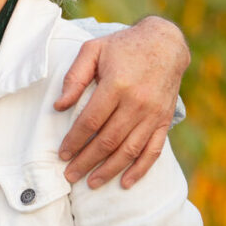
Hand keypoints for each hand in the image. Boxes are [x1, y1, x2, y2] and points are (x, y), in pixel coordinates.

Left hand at [55, 16, 189, 188]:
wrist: (165, 43)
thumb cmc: (123, 47)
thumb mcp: (93, 50)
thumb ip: (74, 77)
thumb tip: (59, 106)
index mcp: (116, 85)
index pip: (90, 121)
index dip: (75, 140)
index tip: (62, 154)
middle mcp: (137, 103)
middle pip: (108, 140)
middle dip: (86, 161)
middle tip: (70, 175)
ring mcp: (153, 114)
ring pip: (129, 150)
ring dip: (109, 170)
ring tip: (91, 183)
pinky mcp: (164, 120)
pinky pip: (153, 150)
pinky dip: (140, 169)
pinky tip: (126, 182)